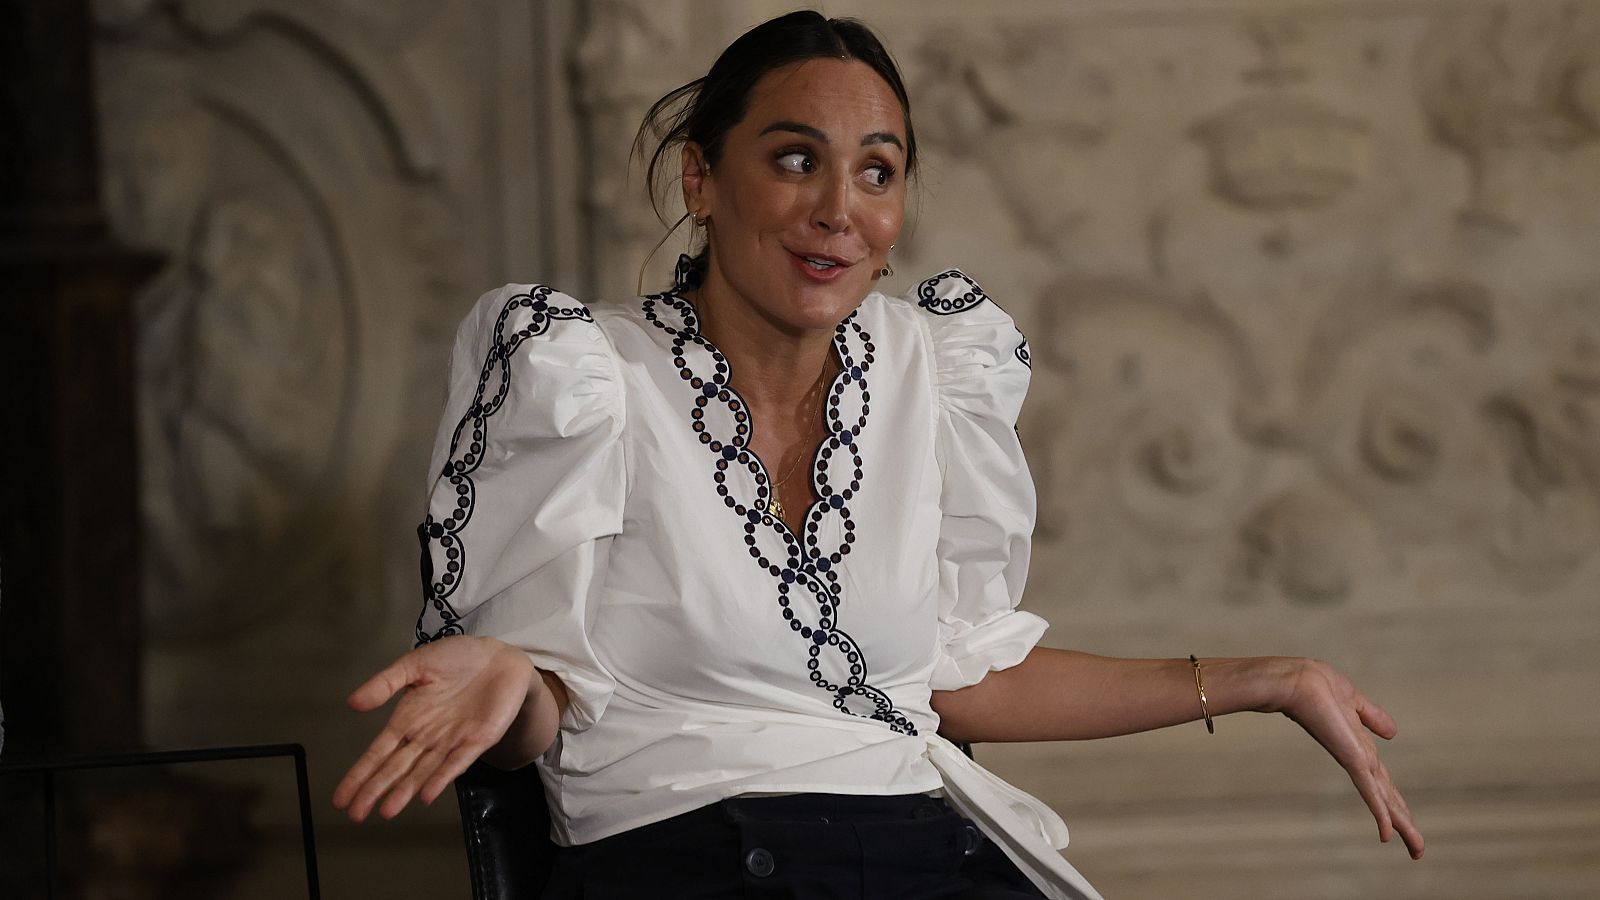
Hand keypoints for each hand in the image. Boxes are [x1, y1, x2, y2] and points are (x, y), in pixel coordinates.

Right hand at [333, 635, 536, 821]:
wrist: (499, 656)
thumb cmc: (457, 658)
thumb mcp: (415, 664)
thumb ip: (385, 683)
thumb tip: (351, 703)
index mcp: (408, 719)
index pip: (378, 752)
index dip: (360, 774)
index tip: (340, 799)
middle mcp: (426, 736)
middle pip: (396, 768)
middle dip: (376, 790)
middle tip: (355, 815)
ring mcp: (452, 740)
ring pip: (423, 771)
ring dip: (405, 791)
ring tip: (387, 812)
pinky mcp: (478, 740)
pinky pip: (458, 761)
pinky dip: (442, 777)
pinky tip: (427, 795)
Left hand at [1276, 658, 1424, 858]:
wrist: (1298, 681)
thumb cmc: (1317, 686)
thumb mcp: (1354, 703)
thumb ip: (1373, 718)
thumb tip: (1393, 733)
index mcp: (1359, 749)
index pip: (1382, 783)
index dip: (1395, 803)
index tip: (1405, 824)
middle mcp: (1358, 760)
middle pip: (1386, 799)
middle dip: (1404, 824)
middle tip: (1418, 852)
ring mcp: (1354, 761)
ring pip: (1383, 801)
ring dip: (1402, 826)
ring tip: (1417, 851)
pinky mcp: (1350, 758)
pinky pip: (1369, 789)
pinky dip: (1380, 813)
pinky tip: (1387, 834)